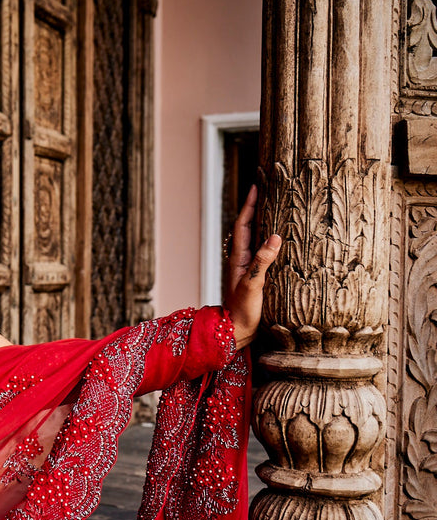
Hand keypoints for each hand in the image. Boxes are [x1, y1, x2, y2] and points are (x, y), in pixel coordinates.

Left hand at [223, 186, 281, 349]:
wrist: (237, 332)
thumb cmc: (243, 311)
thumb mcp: (253, 285)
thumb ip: (262, 262)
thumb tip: (276, 237)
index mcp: (238, 258)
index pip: (243, 225)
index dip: (249, 206)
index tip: (256, 187)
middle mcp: (242, 260)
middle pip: (249, 228)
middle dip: (257, 208)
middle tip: (268, 191)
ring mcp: (249, 268)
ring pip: (256, 239)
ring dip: (264, 223)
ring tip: (277, 207)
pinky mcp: (258, 278)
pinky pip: (264, 253)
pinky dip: (271, 241)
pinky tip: (282, 240)